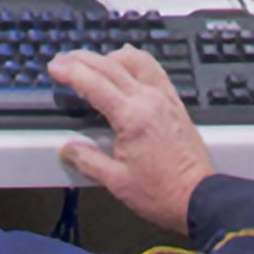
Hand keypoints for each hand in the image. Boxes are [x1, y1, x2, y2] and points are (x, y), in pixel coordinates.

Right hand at [49, 47, 217, 235]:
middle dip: (83, 59)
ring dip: (111, 56)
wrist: (198, 197)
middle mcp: (150, 100)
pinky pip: (155, 70)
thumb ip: (88, 161)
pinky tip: (128, 63)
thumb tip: (68, 149)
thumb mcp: (116, 182)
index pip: (94, 83)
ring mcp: (165, 99)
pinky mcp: (176, 103)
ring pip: (136, 60)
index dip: (70, 71)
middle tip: (64, 61)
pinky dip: (137, 61)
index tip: (55, 68)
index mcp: (132, 117)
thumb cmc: (162, 192)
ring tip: (93, 61)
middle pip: (111, 66)